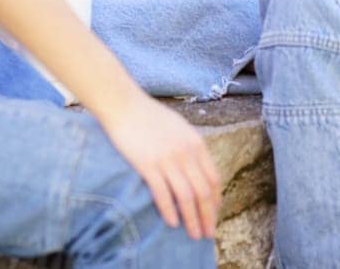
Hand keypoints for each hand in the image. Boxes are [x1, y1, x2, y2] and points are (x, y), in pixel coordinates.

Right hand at [97, 91, 222, 240]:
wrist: (124, 104)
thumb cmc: (149, 116)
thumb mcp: (179, 128)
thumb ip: (190, 148)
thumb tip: (196, 170)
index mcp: (196, 143)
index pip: (213, 178)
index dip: (216, 200)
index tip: (214, 214)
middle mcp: (186, 153)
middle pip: (203, 191)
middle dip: (208, 215)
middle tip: (208, 233)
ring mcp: (167, 159)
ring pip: (186, 197)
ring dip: (192, 219)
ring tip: (194, 234)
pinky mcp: (148, 164)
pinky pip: (163, 194)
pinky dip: (170, 211)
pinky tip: (173, 223)